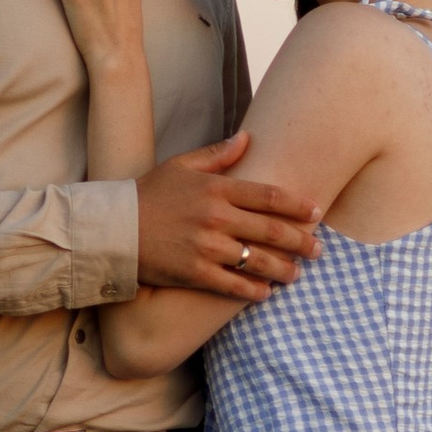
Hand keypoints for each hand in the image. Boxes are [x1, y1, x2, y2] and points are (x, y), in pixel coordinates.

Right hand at [134, 132, 322, 300]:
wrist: (113, 229)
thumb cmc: (148, 194)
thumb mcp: (180, 166)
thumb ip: (217, 155)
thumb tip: (247, 138)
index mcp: (216, 188)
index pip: (269, 196)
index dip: (298, 205)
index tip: (316, 212)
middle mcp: (216, 217)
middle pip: (271, 230)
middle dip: (301, 241)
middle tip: (318, 249)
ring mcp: (206, 247)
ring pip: (258, 260)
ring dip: (284, 269)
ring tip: (297, 274)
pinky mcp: (194, 273)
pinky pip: (233, 285)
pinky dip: (253, 290)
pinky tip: (266, 293)